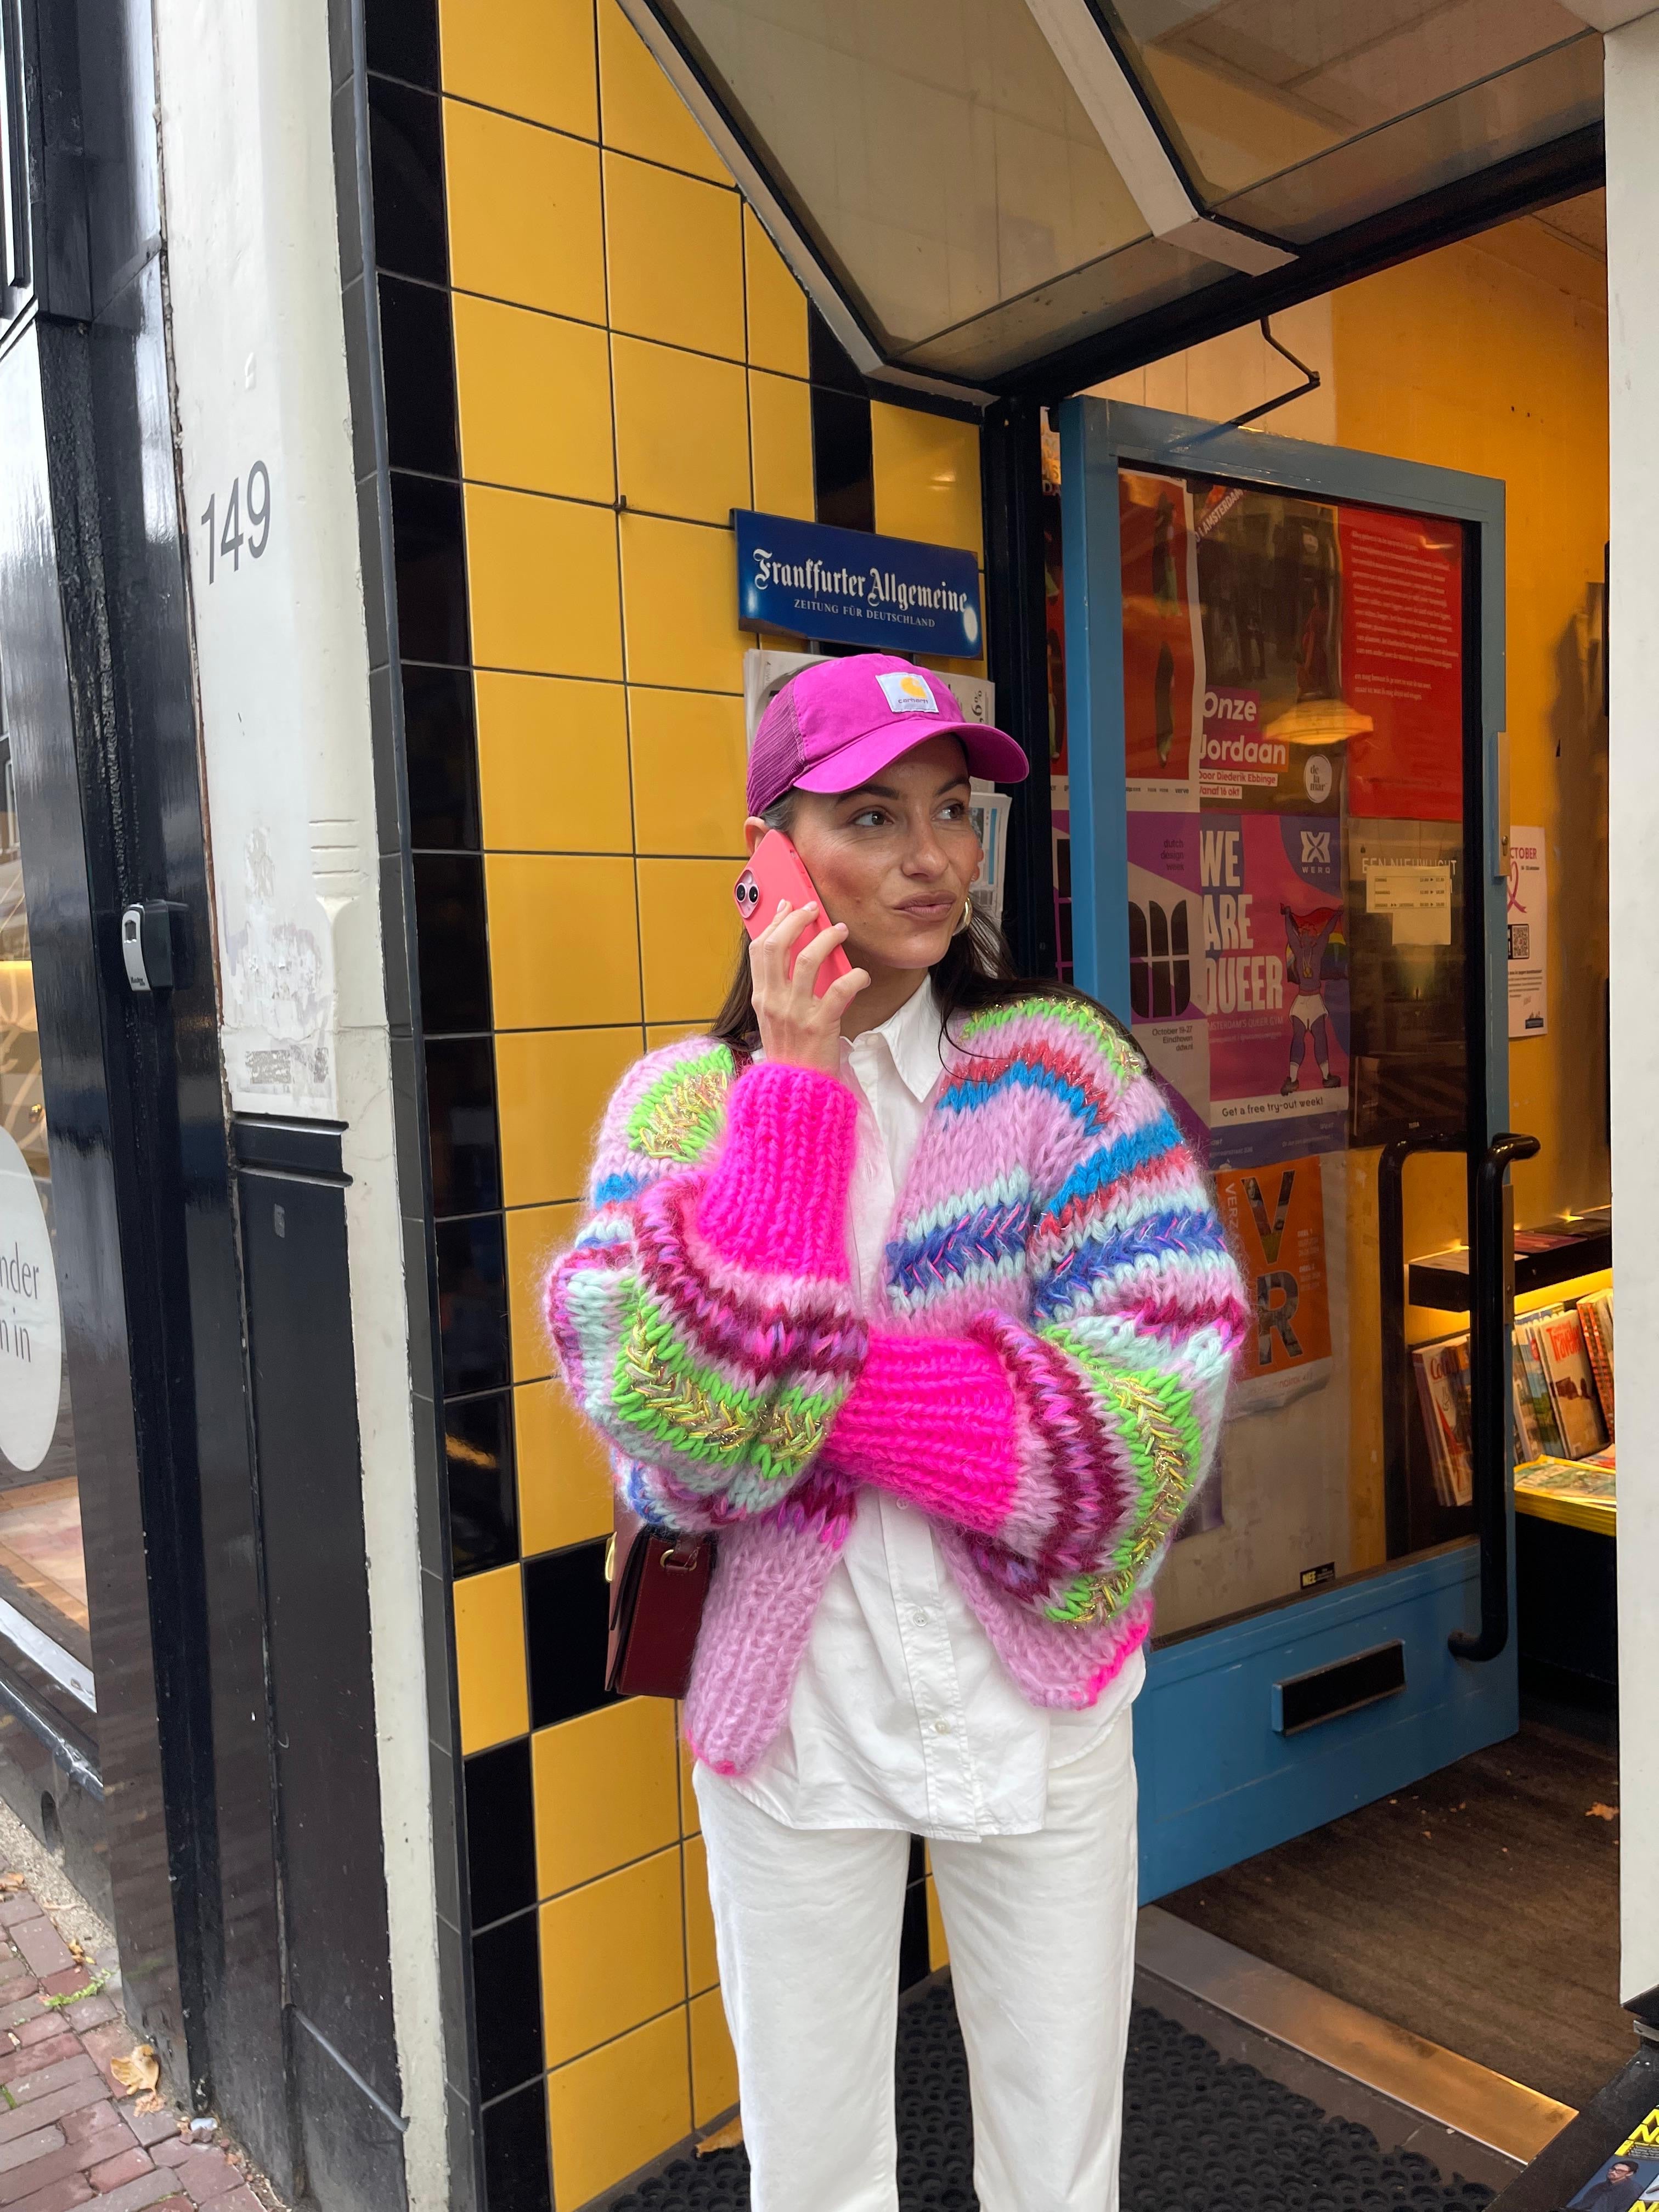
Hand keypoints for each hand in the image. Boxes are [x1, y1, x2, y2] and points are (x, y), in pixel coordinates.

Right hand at [750, 901, 868, 1077]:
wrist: (794, 1093)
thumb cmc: (791, 1055)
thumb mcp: (775, 1020)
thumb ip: (782, 991)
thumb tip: (798, 958)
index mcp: (761, 998)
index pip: (760, 950)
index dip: (773, 923)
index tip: (786, 907)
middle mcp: (774, 1002)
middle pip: (777, 946)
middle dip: (796, 921)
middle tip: (814, 911)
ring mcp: (795, 1013)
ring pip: (807, 960)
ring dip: (827, 939)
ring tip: (840, 931)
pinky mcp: (819, 1025)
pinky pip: (839, 990)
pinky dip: (854, 977)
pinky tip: (862, 975)